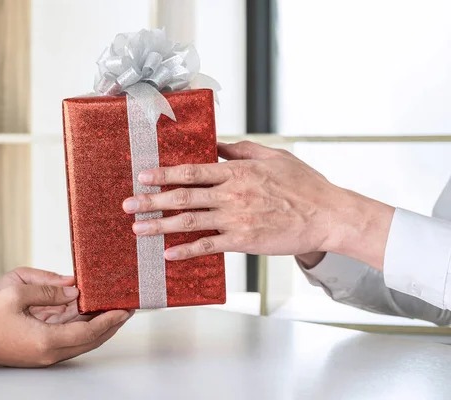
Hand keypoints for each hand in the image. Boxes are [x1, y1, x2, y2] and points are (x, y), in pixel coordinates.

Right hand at [0, 284, 132, 369]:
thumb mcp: (18, 293)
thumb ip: (50, 290)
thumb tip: (76, 289)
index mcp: (46, 340)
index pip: (89, 331)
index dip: (110, 320)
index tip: (125, 309)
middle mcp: (49, 352)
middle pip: (90, 340)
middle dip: (111, 325)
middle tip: (127, 309)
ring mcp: (44, 355)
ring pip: (81, 342)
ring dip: (98, 327)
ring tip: (113, 310)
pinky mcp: (39, 352)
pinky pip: (68, 341)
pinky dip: (83, 329)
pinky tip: (88, 315)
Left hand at [122, 141, 393, 269]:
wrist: (327, 215)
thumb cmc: (304, 184)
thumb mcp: (274, 157)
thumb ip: (242, 151)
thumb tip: (217, 146)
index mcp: (237, 171)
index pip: (192, 170)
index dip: (164, 173)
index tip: (142, 175)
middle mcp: (232, 194)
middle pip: (182, 196)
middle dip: (151, 201)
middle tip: (128, 204)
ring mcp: (236, 219)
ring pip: (189, 222)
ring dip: (160, 226)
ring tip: (137, 229)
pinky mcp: (243, 241)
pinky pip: (208, 246)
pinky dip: (186, 250)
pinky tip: (168, 254)